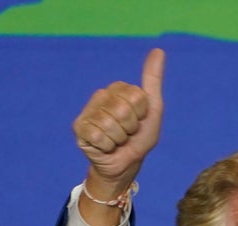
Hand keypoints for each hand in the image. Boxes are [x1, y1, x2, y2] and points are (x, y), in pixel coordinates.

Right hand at [72, 48, 165, 195]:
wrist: (126, 163)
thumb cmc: (140, 137)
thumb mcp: (153, 109)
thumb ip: (153, 80)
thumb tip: (159, 50)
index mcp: (119, 89)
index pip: (137, 97)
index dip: (142, 115)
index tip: (139, 121)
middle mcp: (101, 95)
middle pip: (123, 110)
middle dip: (130, 128)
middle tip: (127, 133)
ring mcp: (88, 111)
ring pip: (110, 124)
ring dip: (119, 139)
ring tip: (117, 140)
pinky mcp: (79, 128)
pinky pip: (98, 135)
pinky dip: (107, 146)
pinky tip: (105, 146)